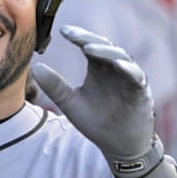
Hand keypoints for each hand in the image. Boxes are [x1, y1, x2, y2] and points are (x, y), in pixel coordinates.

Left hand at [31, 26, 161, 177]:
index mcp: (98, 68)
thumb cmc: (96, 122)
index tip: (63, 31)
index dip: (78, 37)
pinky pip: (136, 76)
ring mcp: (129, 78)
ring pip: (120, 57)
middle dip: (88, 39)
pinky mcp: (141, 91)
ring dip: (105, 52)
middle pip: (103, 46)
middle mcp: (114, 68)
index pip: (88, 45)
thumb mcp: (71, 104)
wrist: (118, 146)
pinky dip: (128, 70)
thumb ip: (55, 86)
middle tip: (73, 35)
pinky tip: (117, 65)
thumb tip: (35, 68)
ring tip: (88, 49)